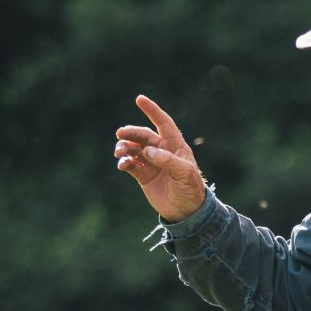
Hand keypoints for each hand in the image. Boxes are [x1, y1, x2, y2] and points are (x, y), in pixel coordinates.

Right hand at [113, 95, 206, 221]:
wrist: (186, 211)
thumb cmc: (191, 189)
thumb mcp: (184, 173)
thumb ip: (167, 161)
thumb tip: (148, 151)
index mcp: (175, 145)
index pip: (163, 123)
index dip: (152, 111)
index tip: (139, 99)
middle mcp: (161, 151)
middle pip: (143, 136)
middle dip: (131, 133)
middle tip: (120, 134)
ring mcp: (151, 163)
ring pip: (134, 149)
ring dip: (125, 147)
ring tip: (119, 152)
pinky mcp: (143, 176)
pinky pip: (130, 164)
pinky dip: (124, 162)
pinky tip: (122, 164)